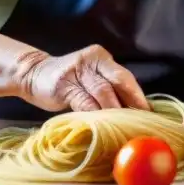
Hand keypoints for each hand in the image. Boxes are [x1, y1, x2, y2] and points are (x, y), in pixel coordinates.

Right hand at [16, 46, 149, 112]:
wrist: (34, 74)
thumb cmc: (69, 81)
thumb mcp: (91, 78)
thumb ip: (109, 88)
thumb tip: (135, 112)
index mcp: (102, 57)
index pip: (125, 77)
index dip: (138, 97)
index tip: (149, 115)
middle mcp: (91, 59)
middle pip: (118, 81)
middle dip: (132, 103)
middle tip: (141, 122)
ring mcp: (76, 71)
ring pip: (103, 92)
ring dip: (115, 111)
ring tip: (124, 127)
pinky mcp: (63, 84)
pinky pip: (84, 102)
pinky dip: (95, 115)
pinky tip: (101, 125)